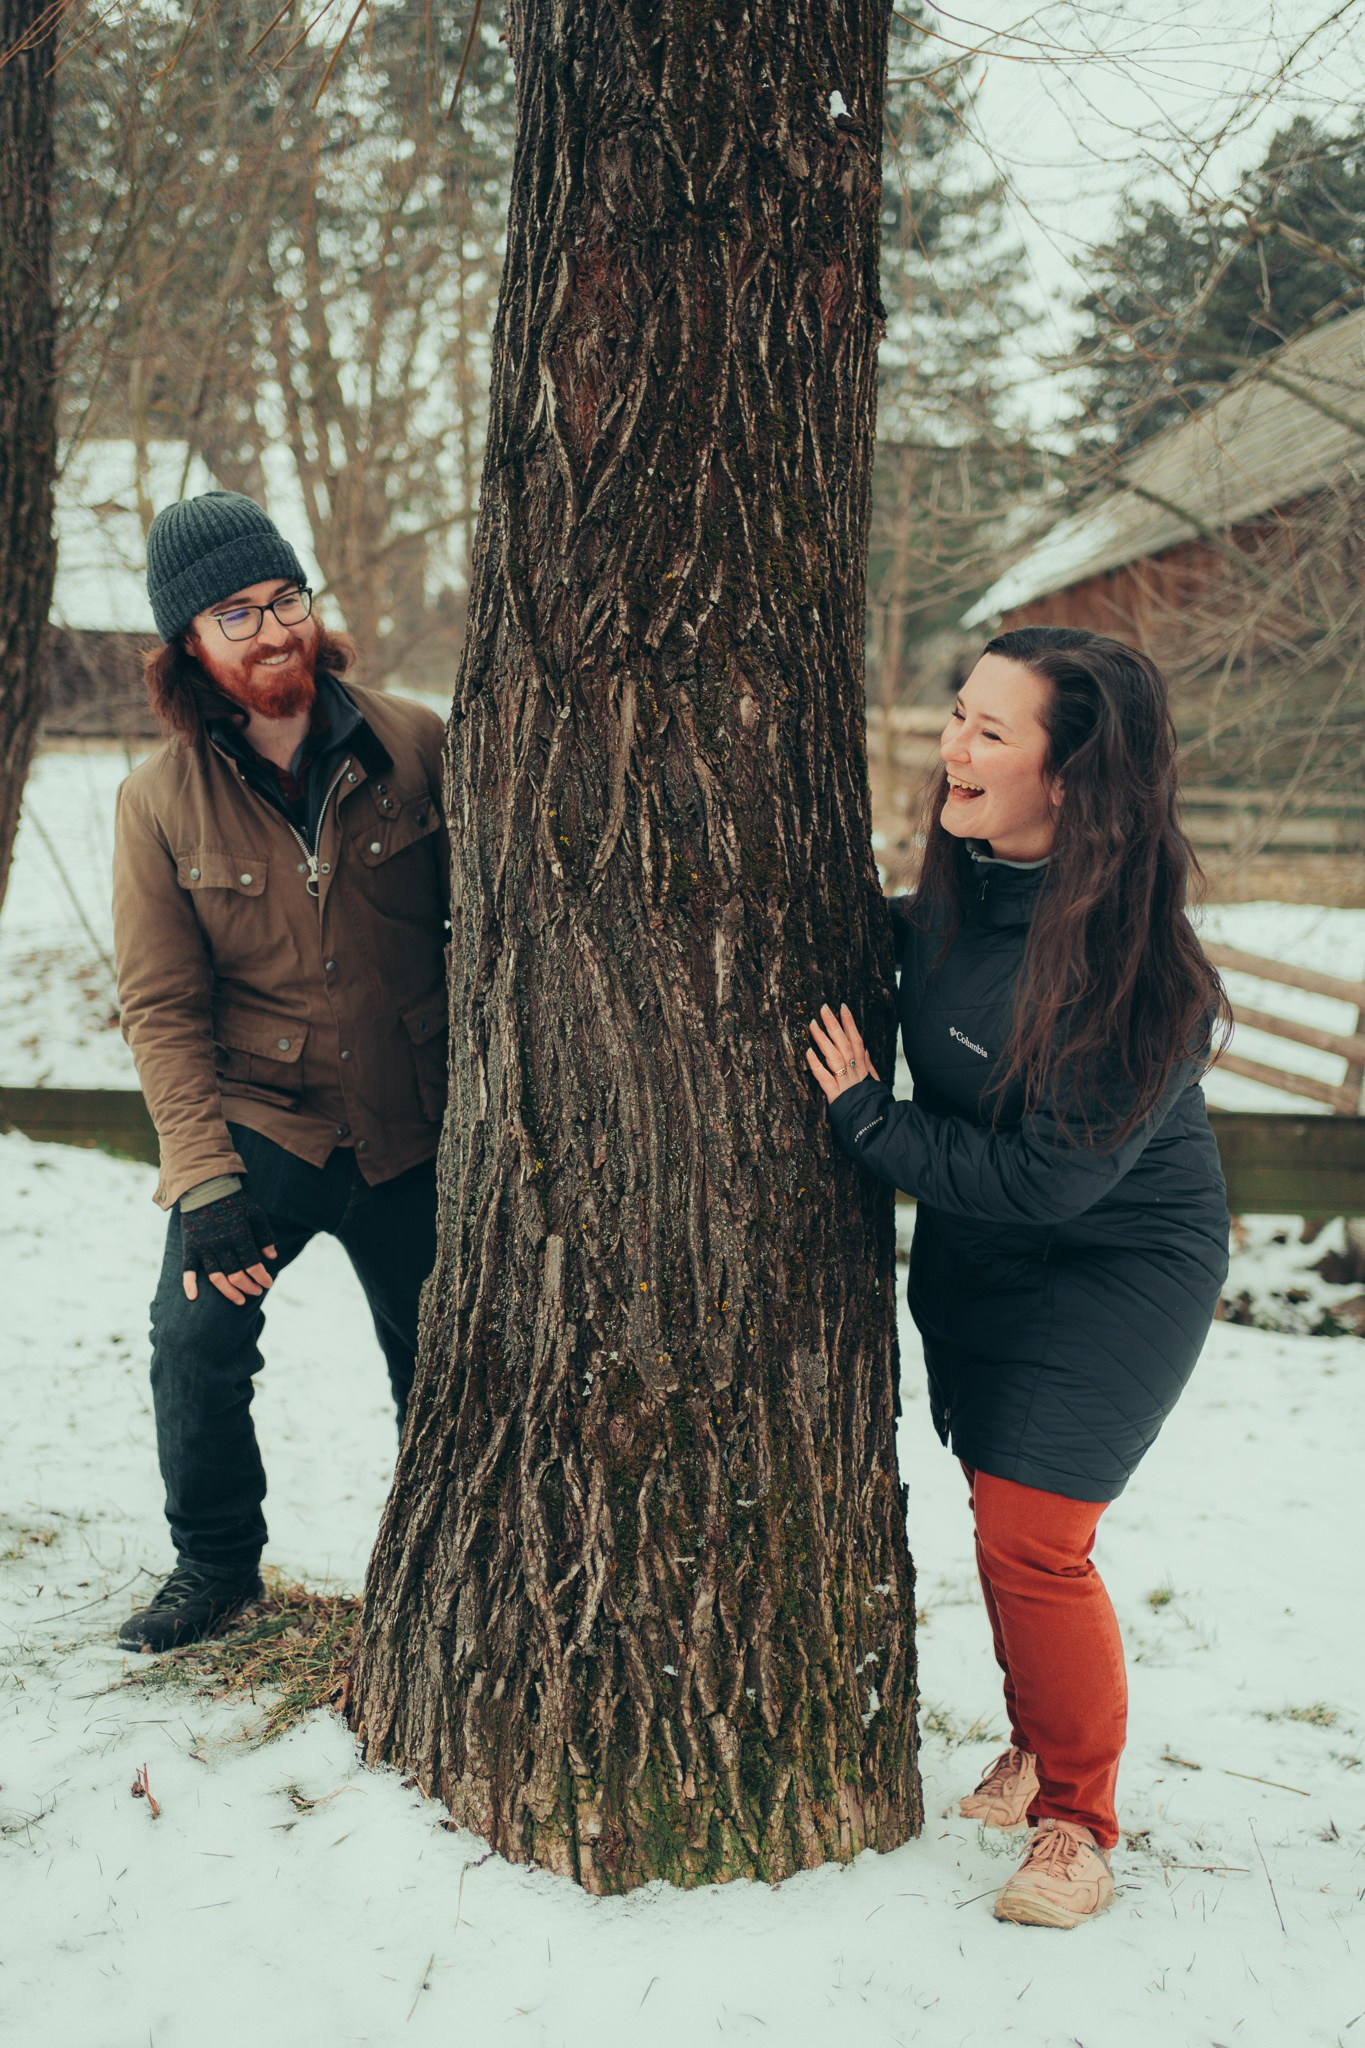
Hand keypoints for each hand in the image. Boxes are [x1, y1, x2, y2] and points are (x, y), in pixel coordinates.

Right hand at [180, 1190, 278, 1305]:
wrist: (205, 1188)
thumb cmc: (234, 1202)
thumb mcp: (255, 1213)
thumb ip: (265, 1235)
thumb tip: (272, 1257)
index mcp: (239, 1235)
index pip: (253, 1265)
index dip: (262, 1278)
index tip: (268, 1284)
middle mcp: (221, 1244)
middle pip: (236, 1275)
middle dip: (249, 1287)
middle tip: (257, 1293)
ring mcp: (203, 1247)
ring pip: (216, 1278)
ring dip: (229, 1293)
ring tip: (240, 1300)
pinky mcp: (190, 1247)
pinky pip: (188, 1270)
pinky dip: (189, 1285)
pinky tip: (194, 1298)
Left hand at [806, 1002, 880, 1103]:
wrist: (876, 1127)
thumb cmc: (874, 1106)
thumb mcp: (875, 1084)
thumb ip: (868, 1065)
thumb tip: (864, 1048)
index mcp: (863, 1069)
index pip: (857, 1041)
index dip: (850, 1023)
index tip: (842, 1007)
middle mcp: (855, 1073)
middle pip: (844, 1044)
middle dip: (835, 1024)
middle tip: (824, 1008)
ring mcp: (845, 1084)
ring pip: (834, 1056)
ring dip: (823, 1039)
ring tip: (813, 1024)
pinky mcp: (835, 1096)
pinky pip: (824, 1078)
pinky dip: (816, 1064)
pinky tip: (807, 1052)